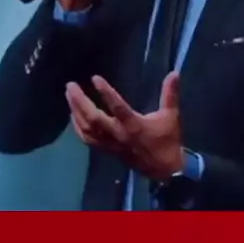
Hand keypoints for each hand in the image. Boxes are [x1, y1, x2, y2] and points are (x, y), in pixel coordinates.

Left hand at [66, 72, 183, 180]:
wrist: (165, 170)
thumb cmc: (167, 140)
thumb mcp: (171, 116)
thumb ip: (170, 94)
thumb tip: (174, 73)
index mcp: (134, 125)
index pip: (118, 107)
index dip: (106, 92)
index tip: (94, 78)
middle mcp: (119, 134)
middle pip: (94, 118)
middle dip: (80, 102)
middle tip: (70, 86)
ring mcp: (111, 143)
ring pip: (87, 129)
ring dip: (75, 112)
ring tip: (69, 95)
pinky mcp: (108, 150)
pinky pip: (88, 139)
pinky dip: (78, 127)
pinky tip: (73, 115)